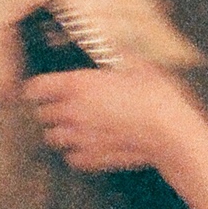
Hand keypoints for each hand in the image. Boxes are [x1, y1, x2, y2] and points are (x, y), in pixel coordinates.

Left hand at [22, 55, 201, 173]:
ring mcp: (81, 138)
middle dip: (50, 110)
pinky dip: (75, 153)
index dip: (37, 88)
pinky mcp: (93, 159)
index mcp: (79, 85)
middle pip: (42, 114)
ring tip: (74, 127)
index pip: (36, 88)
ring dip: (60, 132)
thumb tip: (118, 49)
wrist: (171, 132)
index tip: (42, 89)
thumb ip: (121, 57)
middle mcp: (73, 112)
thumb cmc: (156, 96)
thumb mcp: (139, 65)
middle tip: (64, 106)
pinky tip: (88, 146)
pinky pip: (72, 158)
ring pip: (53, 138)